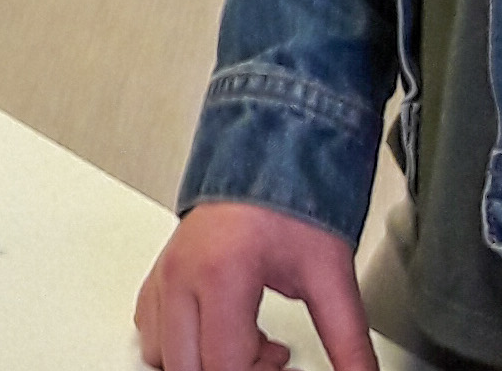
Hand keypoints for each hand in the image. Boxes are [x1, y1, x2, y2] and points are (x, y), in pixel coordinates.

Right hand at [136, 202, 372, 370]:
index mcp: (219, 275)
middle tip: (271, 361)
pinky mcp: (159, 272)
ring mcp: (165, 273)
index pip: (223, 367)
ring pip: (162, 354)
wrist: (268, 152)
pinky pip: (151, 330)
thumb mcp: (331, 280)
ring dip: (205, 362)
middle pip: (188, 368)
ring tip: (248, 346)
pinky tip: (223, 332)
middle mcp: (181, 275)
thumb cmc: (293, 203)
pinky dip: (184, 344)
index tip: (285, 366)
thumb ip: (350, 346)